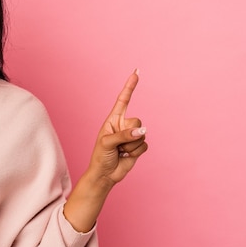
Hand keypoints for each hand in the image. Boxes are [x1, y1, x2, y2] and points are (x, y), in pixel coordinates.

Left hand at [88, 69, 147, 188]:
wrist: (105, 174)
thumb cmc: (100, 156)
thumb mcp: (108, 143)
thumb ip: (124, 135)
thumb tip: (142, 131)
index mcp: (113, 120)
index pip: (123, 100)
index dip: (130, 86)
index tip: (136, 72)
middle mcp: (124, 125)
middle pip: (137, 121)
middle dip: (129, 134)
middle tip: (118, 145)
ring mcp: (132, 135)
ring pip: (142, 134)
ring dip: (131, 146)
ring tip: (120, 152)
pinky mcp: (138, 146)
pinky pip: (145, 145)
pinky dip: (136, 152)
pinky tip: (126, 156)